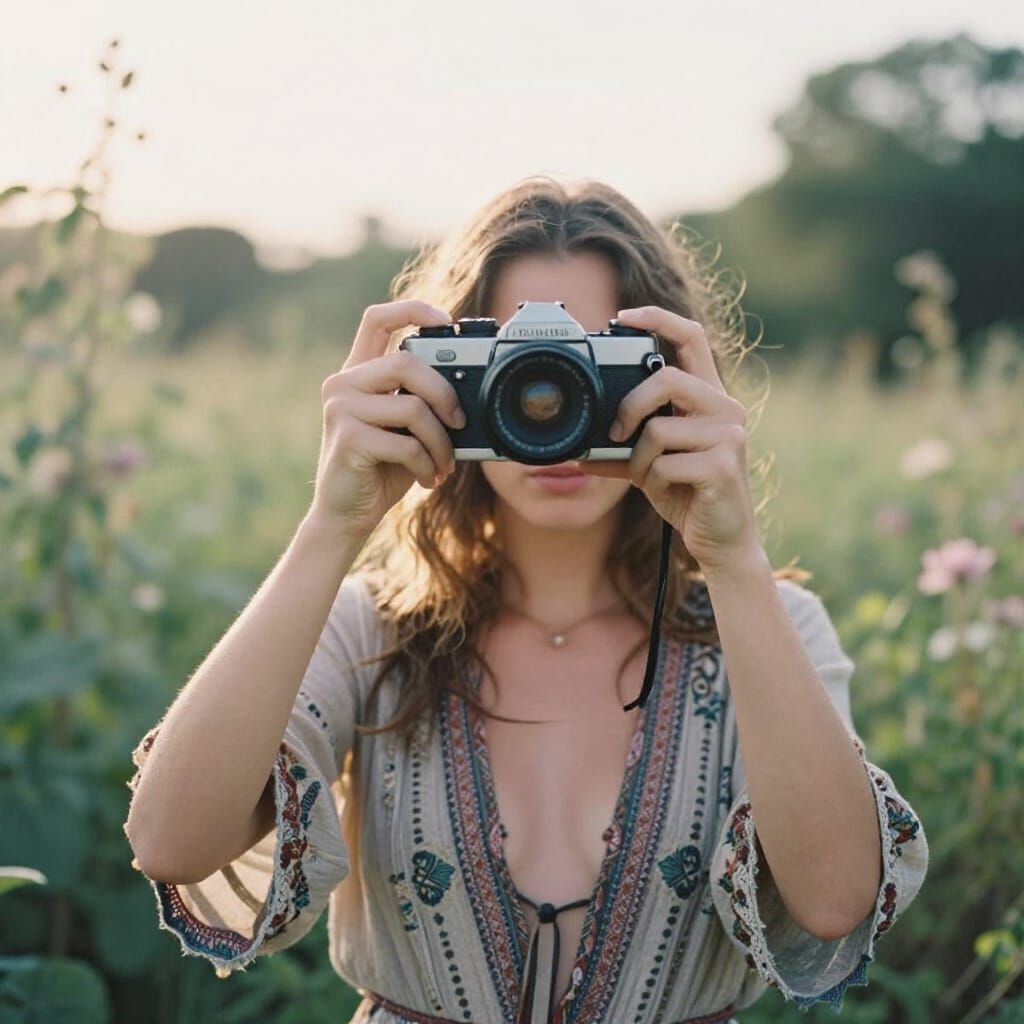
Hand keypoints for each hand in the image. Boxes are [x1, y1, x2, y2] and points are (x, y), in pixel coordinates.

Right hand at [311, 299, 466, 541]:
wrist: (347, 514)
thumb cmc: (381, 469)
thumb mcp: (406, 430)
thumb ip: (422, 403)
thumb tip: (468, 396)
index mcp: (358, 373)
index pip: (377, 319)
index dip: (412, 310)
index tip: (446, 321)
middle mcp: (343, 384)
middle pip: (405, 361)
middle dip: (444, 394)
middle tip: (460, 424)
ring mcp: (341, 409)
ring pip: (412, 406)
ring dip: (440, 441)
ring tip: (443, 464)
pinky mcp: (348, 439)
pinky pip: (405, 444)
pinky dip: (426, 464)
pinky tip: (426, 478)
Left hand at [579, 305, 763, 573]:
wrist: (722, 541)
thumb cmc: (688, 495)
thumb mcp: (650, 464)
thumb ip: (623, 445)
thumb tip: (578, 444)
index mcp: (709, 398)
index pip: (691, 338)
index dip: (658, 318)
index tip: (623, 315)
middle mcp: (725, 409)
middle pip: (666, 378)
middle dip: (630, 406)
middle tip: (616, 433)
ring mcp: (729, 436)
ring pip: (659, 428)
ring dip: (641, 460)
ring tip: (651, 477)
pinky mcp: (724, 466)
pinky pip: (665, 463)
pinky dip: (652, 480)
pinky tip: (668, 492)